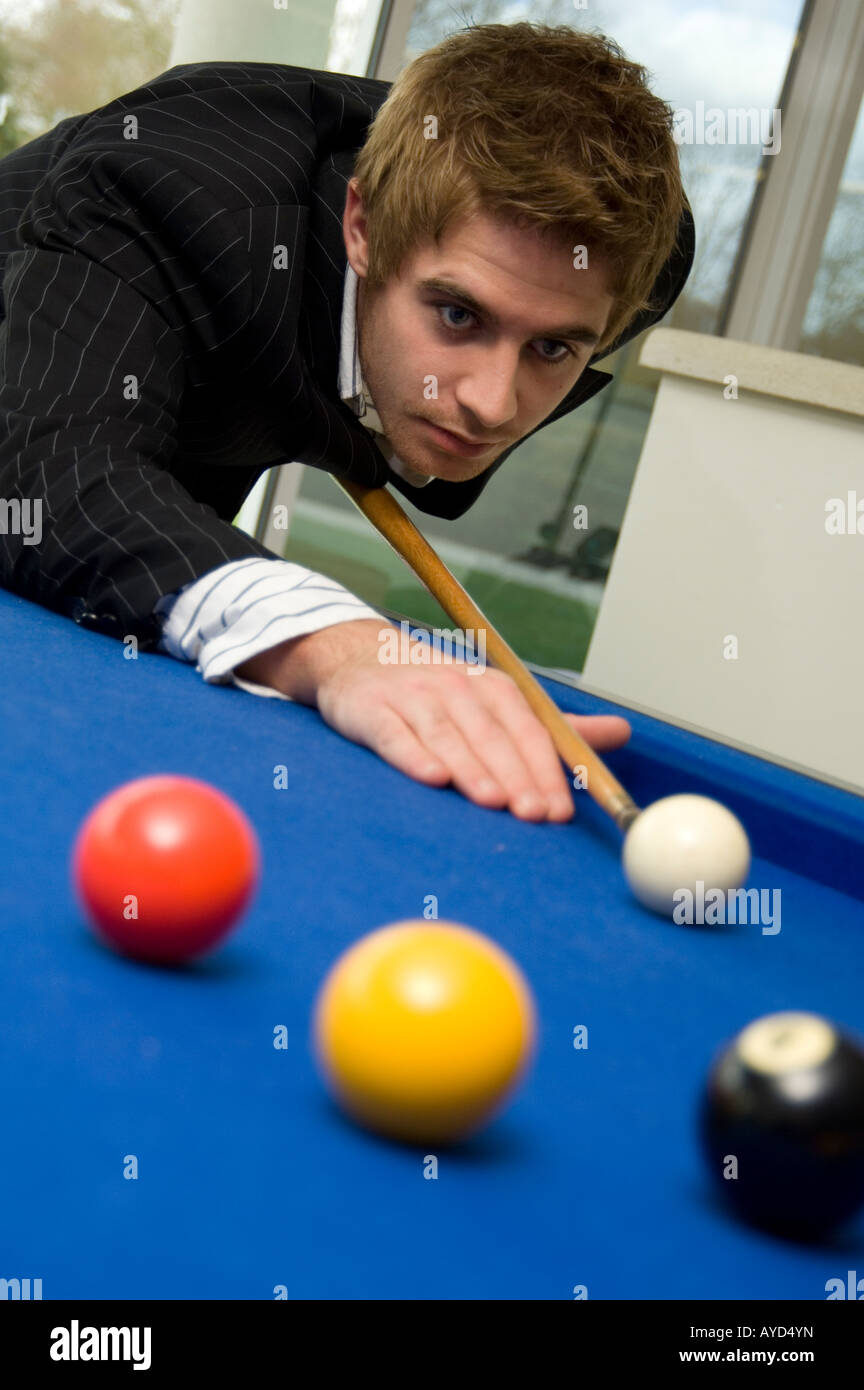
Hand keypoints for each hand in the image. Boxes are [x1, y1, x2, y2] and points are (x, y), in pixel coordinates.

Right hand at [314, 636, 629, 821]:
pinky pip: (395, 735)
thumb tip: (622, 733)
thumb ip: (554, 728)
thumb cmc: (439, 693)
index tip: (560, 810)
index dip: (546, 770)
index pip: (527, 731)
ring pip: (447, 736)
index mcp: (494, 690)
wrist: (361, 660)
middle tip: (533, 814)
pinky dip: (413, 755)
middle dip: (515, 777)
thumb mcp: (498, 702)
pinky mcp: (373, 710)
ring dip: (471, 769)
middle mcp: (457, 689)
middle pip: (492, 736)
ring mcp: (413, 698)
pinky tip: (431, 776)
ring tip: (491, 801)